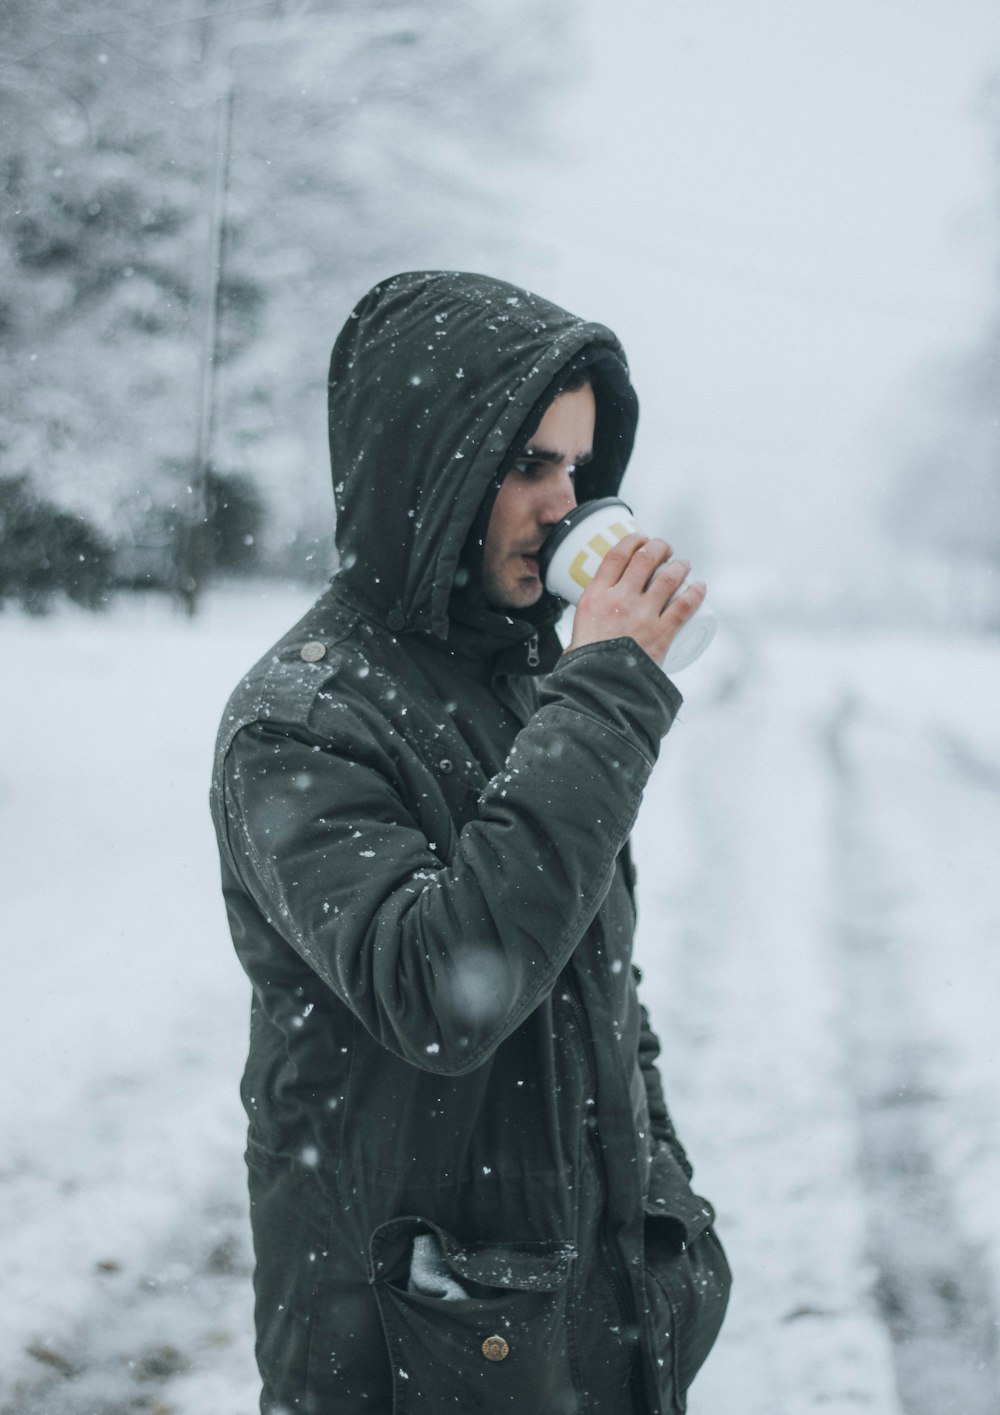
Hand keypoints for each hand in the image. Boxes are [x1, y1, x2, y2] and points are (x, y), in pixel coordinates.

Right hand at [566, 533, 706, 667]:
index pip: (617, 555)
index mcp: (596, 596)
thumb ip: (585, 629)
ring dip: (680, 565)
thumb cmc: (584, 667)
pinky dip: (696, 593)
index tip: (641, 538)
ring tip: (684, 563)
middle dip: (659, 547)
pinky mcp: (662, 633)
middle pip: (645, 559)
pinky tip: (701, 586)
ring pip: (668, 578)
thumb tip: (585, 635)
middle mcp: (620, 599)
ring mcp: (643, 615)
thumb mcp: (576, 636)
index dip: (632, 540)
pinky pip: (684, 606)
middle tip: (665, 548)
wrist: (600, 689)